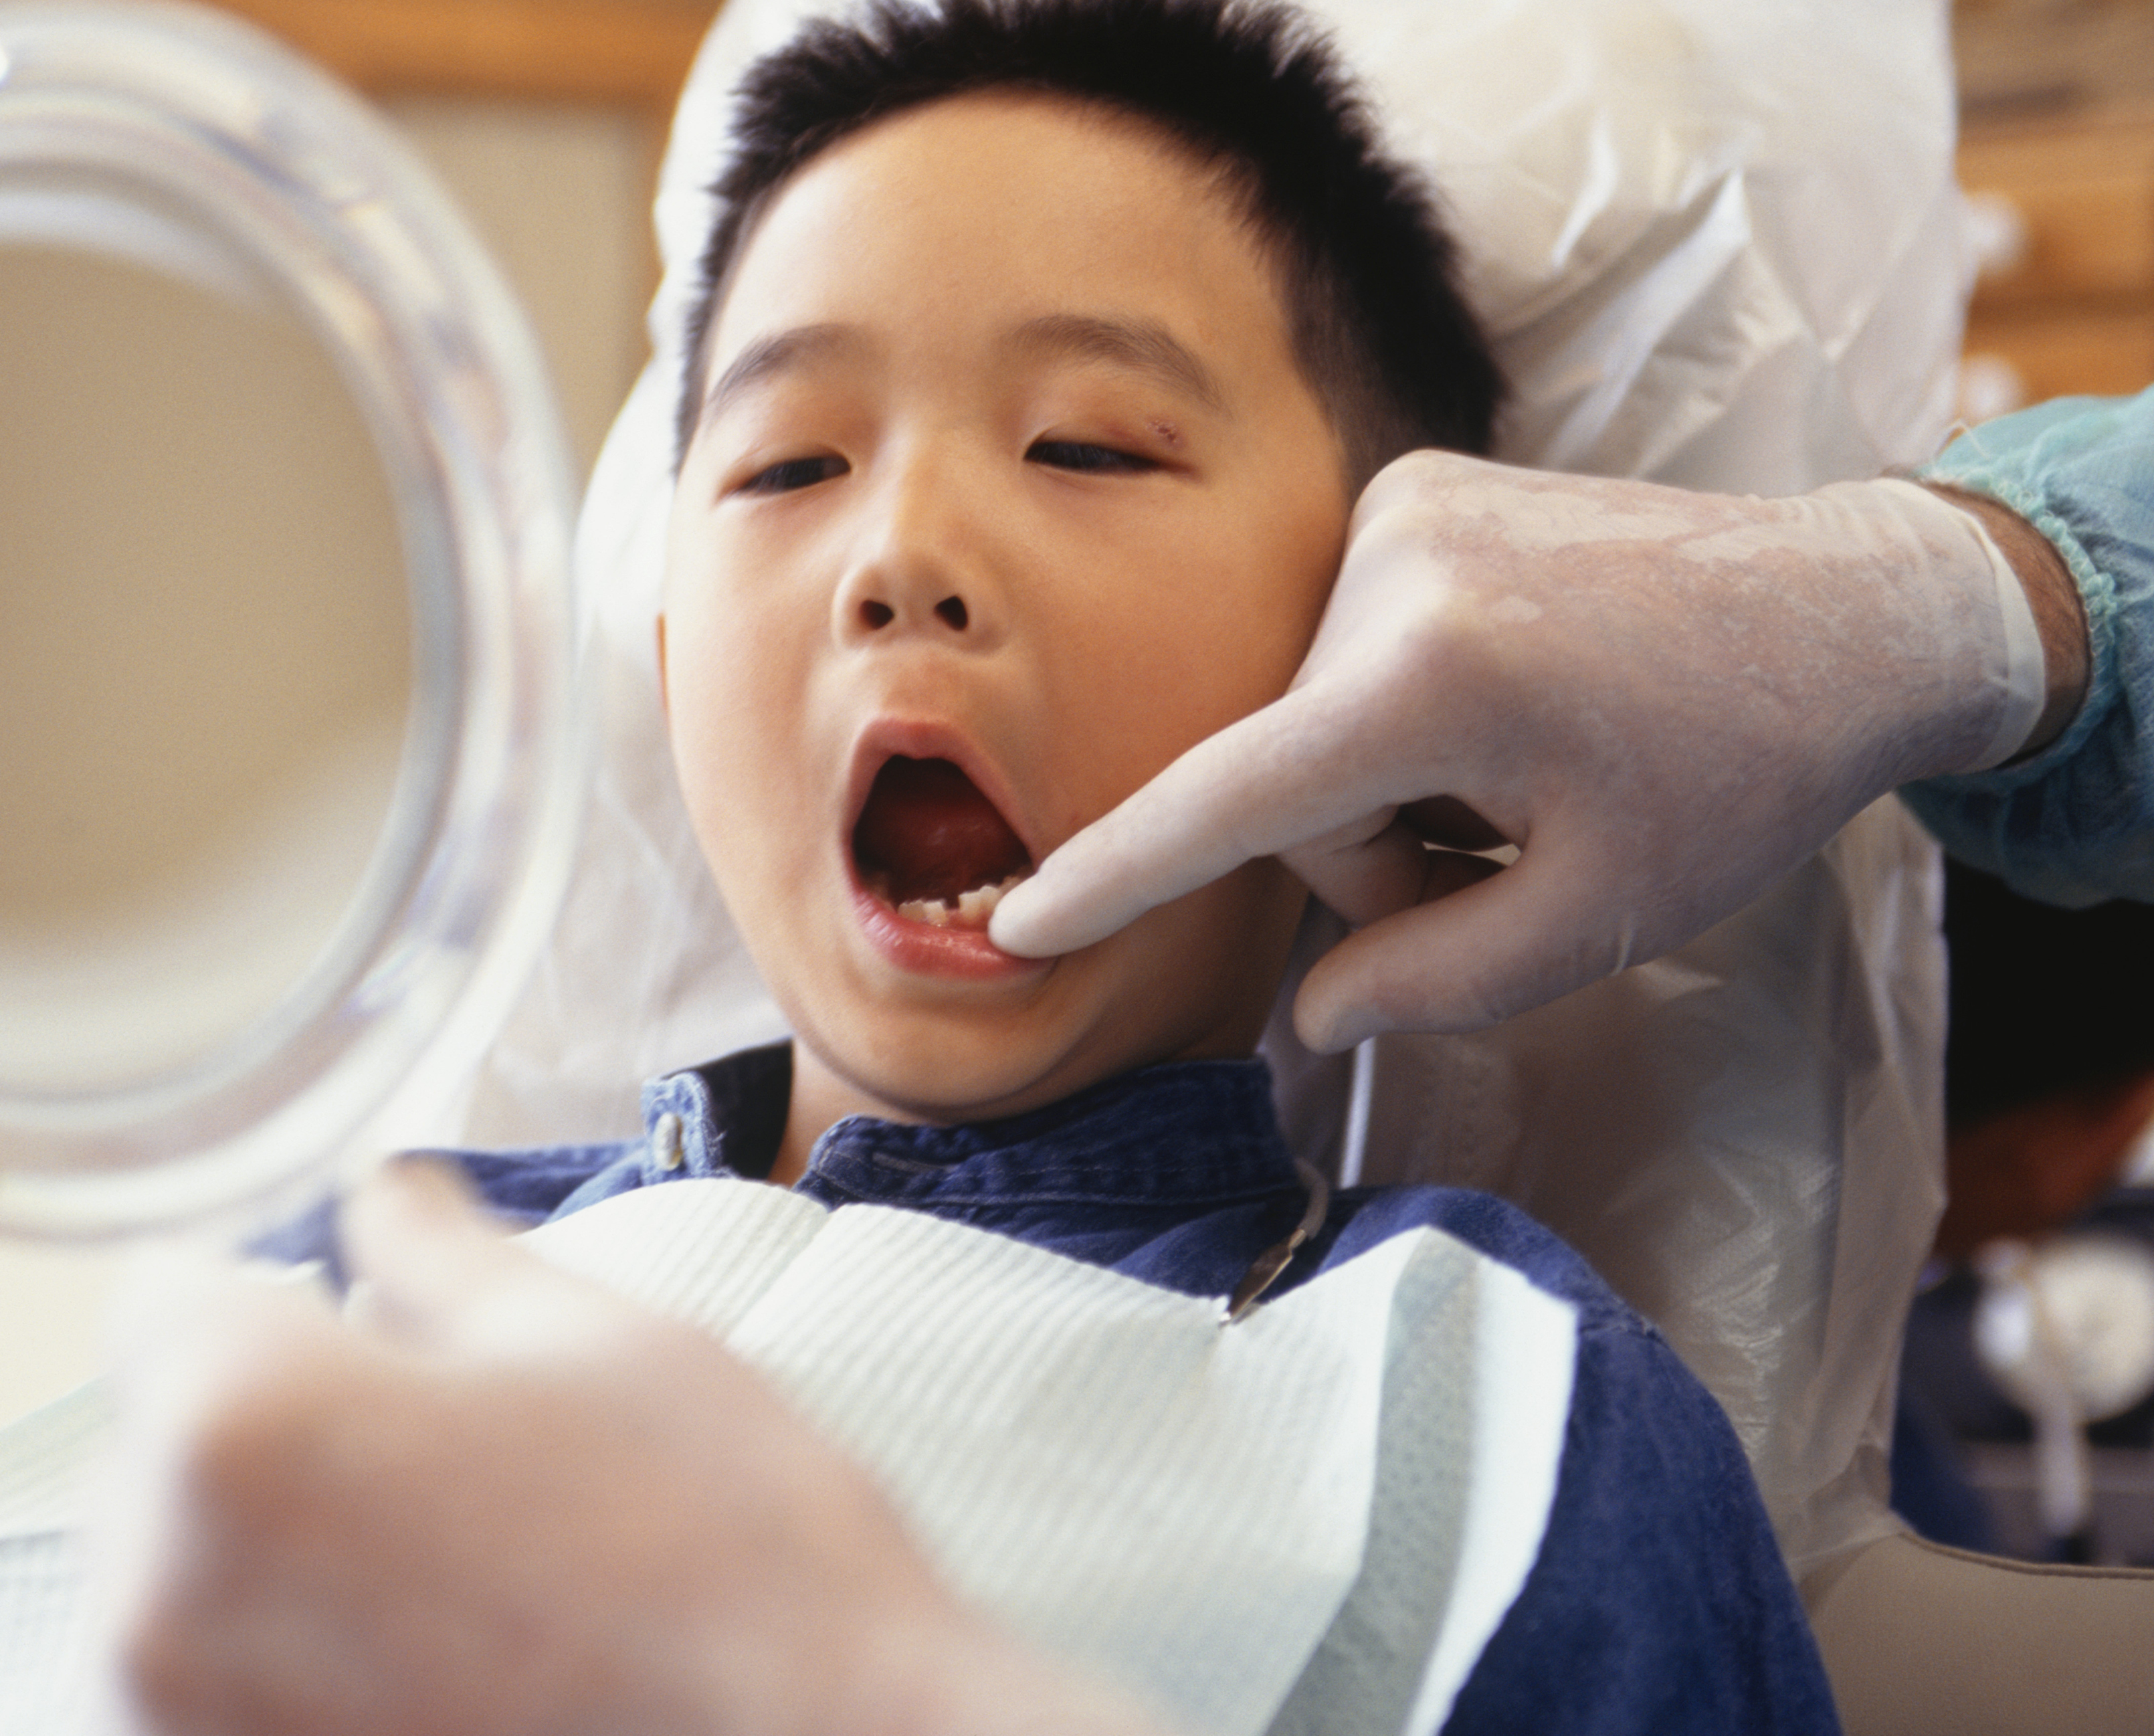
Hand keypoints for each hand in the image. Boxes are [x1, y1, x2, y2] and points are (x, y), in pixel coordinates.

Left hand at [101, 1162, 1170, 1735]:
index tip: (345, 1315)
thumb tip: (375, 1198)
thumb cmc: (727, 1556)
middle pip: (156, 1448)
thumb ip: (436, 1259)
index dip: (269, 1287)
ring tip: (457, 1580)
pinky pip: (209, 1697)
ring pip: (172, 1587)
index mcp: (238, 1420)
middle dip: (270, 1427)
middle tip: (446, 1459)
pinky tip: (439, 1669)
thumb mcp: (595, 1346)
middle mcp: (154, 1593)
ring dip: (272, 1560)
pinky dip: (288, 1671)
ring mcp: (177, 1725)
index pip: (162, 1299)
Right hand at [990, 451, 2069, 1049]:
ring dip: (1399, 785)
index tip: (1020, 926)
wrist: (1855, 608)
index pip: (1229, 802)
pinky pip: (1350, 650)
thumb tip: (1315, 1011)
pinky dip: (1408, 713)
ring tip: (1532, 778)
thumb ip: (1433, 983)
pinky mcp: (1417, 489)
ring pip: (1316, 724)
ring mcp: (1400, 509)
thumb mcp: (1601, 919)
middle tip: (1515, 858)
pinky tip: (1516, 709)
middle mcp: (1391, 566)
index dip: (1115, 876)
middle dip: (1379, 851)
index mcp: (1434, 676)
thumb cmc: (1745, 771)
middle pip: (1294, 785)